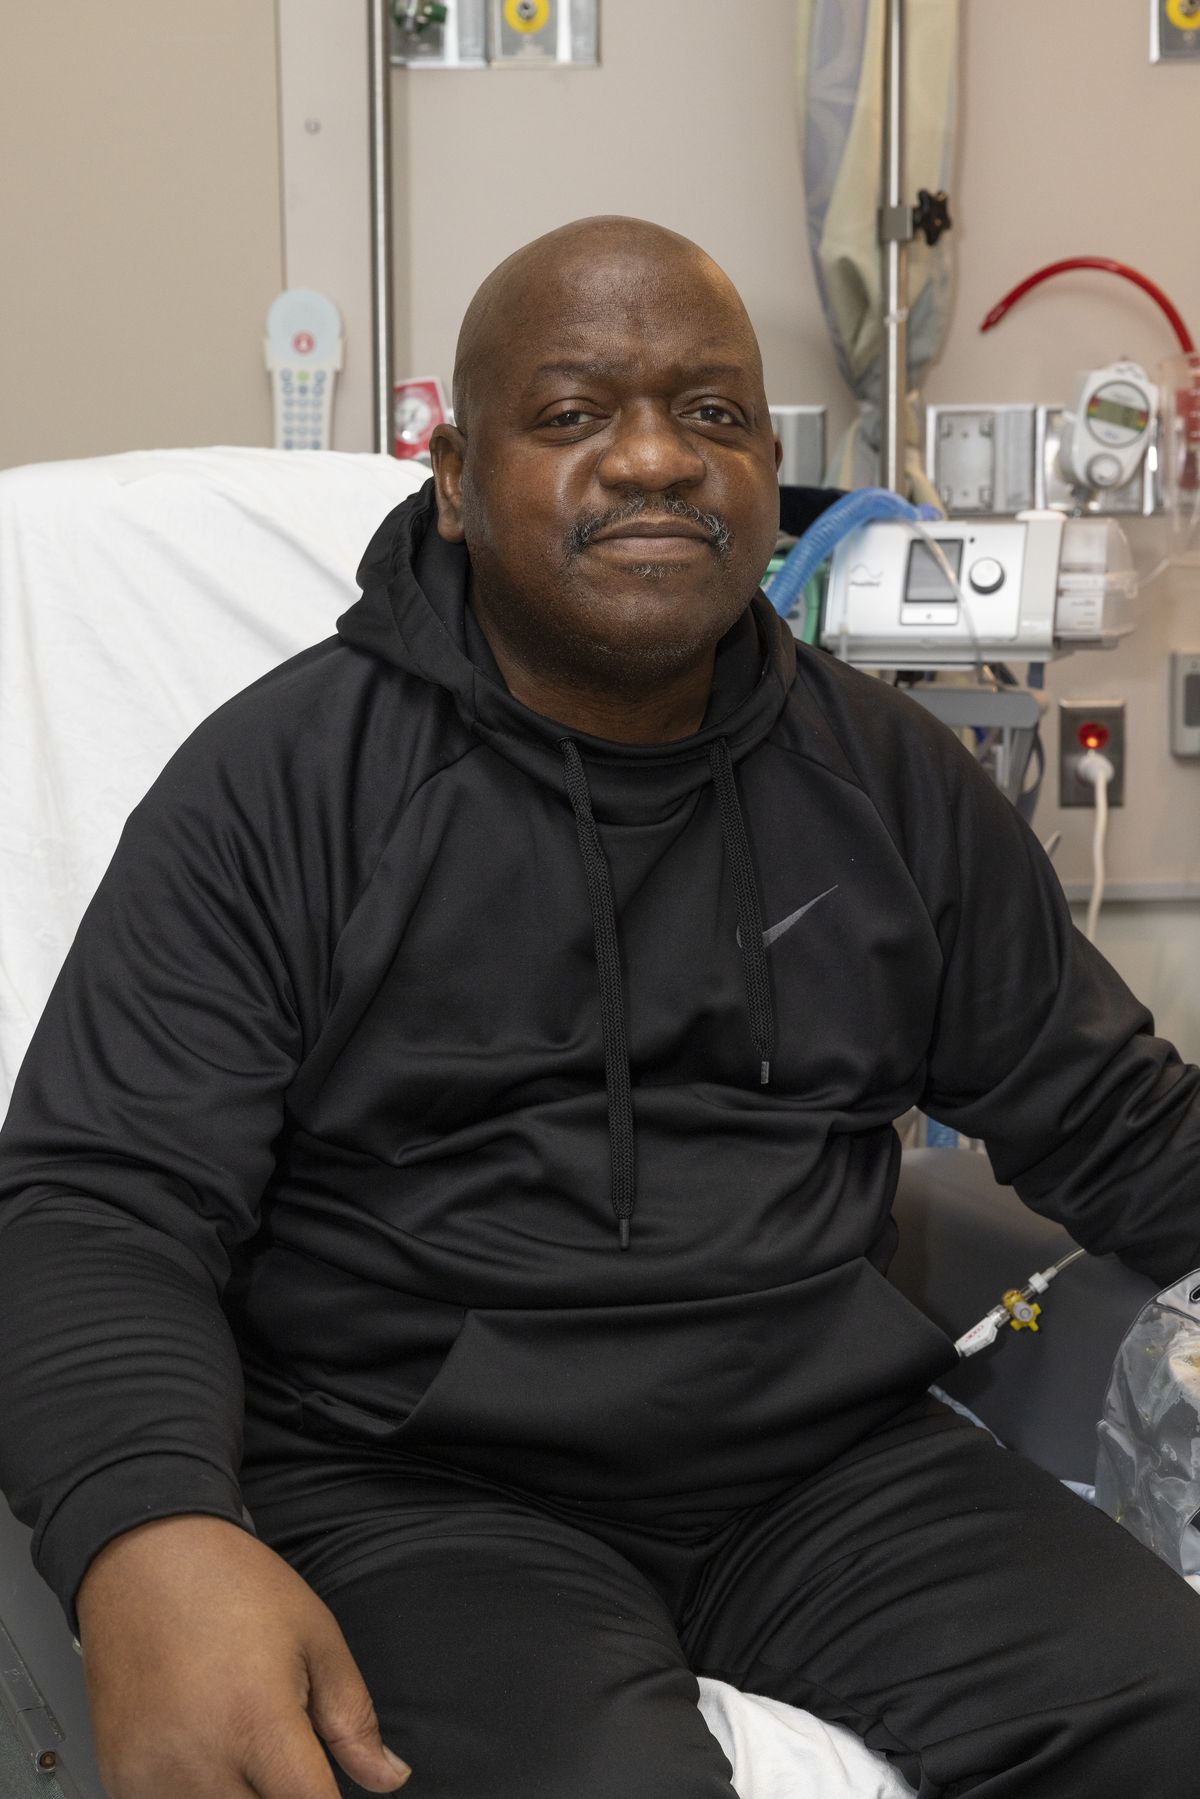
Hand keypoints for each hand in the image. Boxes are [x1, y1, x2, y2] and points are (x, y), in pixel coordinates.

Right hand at [76, 1514, 410, 1797]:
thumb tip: (388, 1779)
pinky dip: (197, 1792)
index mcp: (257, 1722)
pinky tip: (203, 1748)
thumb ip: (353, 1718)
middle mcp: (198, 1761)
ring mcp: (149, 1775)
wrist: (144, 1557)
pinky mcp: (119, 1777)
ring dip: (241, 1795)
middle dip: (286, 1795)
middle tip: (282, 1750)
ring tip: (241, 1741)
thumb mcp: (316, 1637)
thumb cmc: (234, 1587)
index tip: (329, 1788)